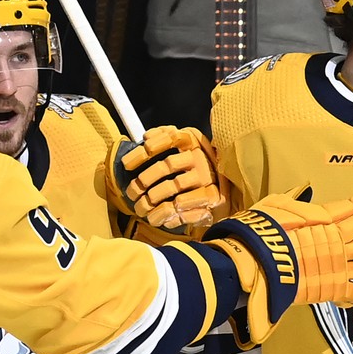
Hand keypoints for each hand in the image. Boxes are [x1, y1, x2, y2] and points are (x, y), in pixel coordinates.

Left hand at [107, 125, 225, 229]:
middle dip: (144, 179)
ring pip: (173, 187)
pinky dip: (165, 214)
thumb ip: (165, 137)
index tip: (127, 164)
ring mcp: (207, 178)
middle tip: (131, 192)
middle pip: (167, 165)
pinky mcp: (211, 198)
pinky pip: (182, 207)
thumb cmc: (194, 167)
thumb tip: (146, 136)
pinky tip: (155, 218)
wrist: (225, 190)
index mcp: (193, 140)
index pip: (169, 138)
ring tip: (140, 209)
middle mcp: (200, 157)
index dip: (145, 150)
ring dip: (151, 200)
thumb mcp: (183, 146)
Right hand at [202, 187, 352, 341]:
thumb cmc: (263, 233)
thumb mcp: (279, 207)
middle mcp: (336, 245)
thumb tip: (315, 198)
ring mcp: (337, 267)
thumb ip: (304, 206)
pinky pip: (352, 292)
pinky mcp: (331, 288)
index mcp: (325, 224)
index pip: (349, 214)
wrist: (258, 261)